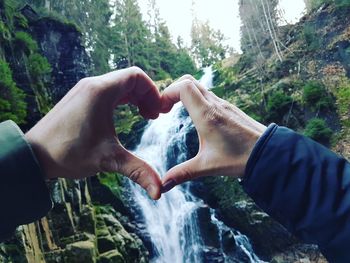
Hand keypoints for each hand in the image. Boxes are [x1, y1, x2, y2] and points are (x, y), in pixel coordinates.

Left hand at [25, 67, 161, 199]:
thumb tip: (159, 191)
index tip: (158, 113)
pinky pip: (107, 91)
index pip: (137, 76)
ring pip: (118, 84)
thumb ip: (138, 171)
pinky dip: (122, 99)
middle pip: (130, 79)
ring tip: (143, 116)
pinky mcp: (79, 98)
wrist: (32, 155)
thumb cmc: (67, 153)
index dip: (153, 92)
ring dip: (135, 97)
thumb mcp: (108, 160)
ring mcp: (84, 91)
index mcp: (101, 91)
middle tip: (153, 117)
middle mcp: (92, 85)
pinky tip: (125, 115)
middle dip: (146, 96)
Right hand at [160, 76, 266, 192]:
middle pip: (189, 81)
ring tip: (176, 112)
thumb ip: (183, 173)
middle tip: (165, 108)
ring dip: (185, 95)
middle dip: (173, 91)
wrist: (269, 153)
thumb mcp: (207, 166)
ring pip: (200, 87)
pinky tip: (196, 118)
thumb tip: (163, 185)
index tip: (161, 109)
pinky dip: (196, 100)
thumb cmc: (240, 158)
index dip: (167, 93)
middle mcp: (215, 104)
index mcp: (206, 114)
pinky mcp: (230, 109)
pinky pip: (209, 96)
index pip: (183, 87)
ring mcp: (224, 104)